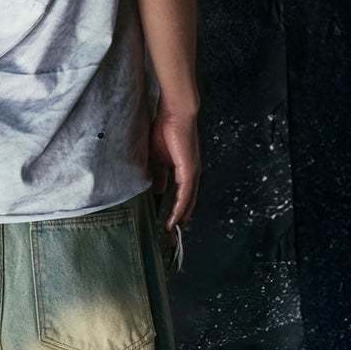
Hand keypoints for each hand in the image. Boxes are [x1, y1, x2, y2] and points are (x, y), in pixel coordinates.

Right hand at [148, 104, 200, 232]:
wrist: (176, 114)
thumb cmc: (165, 130)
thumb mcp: (157, 157)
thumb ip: (158, 174)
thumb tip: (158, 190)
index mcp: (184, 170)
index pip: (182, 195)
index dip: (177, 210)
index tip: (168, 224)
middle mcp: (192, 174)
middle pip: (188, 202)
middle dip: (181, 219)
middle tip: (172, 235)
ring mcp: (192, 173)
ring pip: (188, 202)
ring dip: (181, 218)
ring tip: (173, 232)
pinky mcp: (189, 171)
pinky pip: (185, 195)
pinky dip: (180, 208)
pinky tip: (174, 219)